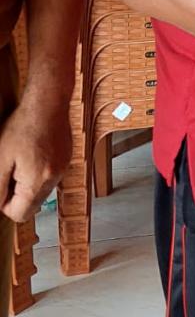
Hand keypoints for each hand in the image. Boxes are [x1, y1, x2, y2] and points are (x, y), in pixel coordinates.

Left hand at [0, 92, 72, 222]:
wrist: (48, 102)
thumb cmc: (22, 125)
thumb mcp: (1, 158)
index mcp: (38, 182)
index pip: (20, 214)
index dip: (5, 204)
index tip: (1, 185)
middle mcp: (54, 179)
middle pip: (31, 205)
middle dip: (17, 193)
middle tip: (9, 169)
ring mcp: (63, 169)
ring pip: (40, 191)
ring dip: (27, 182)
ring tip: (21, 158)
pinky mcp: (66, 159)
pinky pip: (48, 177)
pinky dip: (38, 171)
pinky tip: (32, 151)